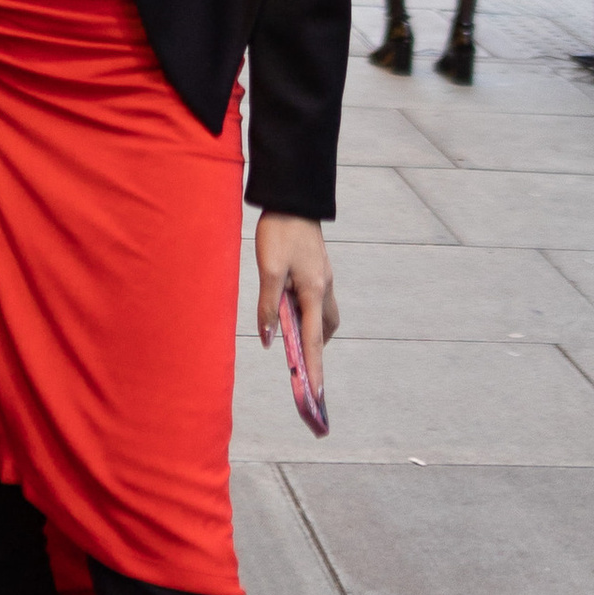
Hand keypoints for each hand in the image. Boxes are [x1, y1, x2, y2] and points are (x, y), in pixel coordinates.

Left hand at [254, 210, 337, 396]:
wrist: (293, 198)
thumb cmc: (280, 232)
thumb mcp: (268, 270)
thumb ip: (268, 306)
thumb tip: (270, 340)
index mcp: (315, 291)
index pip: (314, 341)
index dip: (314, 370)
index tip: (316, 395)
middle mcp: (325, 288)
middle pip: (324, 331)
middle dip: (314, 349)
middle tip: (298, 362)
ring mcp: (324, 278)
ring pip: (323, 315)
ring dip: (311, 329)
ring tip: (289, 333)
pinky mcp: (318, 269)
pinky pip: (317, 300)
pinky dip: (307, 312)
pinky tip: (289, 306)